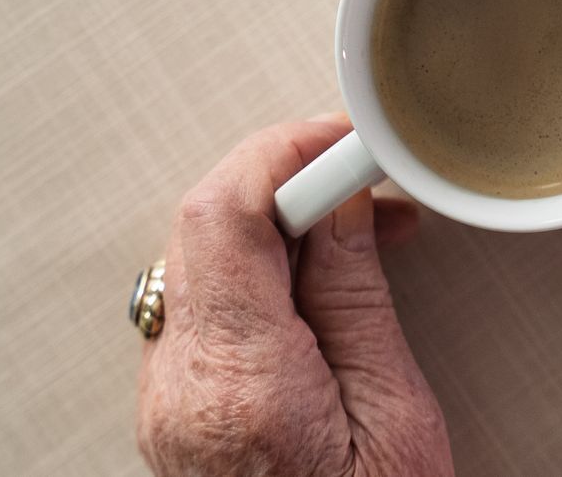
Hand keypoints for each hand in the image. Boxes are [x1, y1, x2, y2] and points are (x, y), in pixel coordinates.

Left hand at [135, 117, 451, 476]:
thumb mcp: (392, 417)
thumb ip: (355, 298)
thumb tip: (338, 200)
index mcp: (239, 381)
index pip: (225, 213)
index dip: (285, 152)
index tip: (350, 145)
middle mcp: (181, 385)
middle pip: (205, 227)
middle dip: (287, 181)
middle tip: (365, 183)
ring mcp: (168, 400)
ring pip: (202, 260)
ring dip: (277, 225)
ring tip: (361, 233)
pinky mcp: (176, 411)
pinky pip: (205, 306)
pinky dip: (261, 273)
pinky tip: (321, 280)